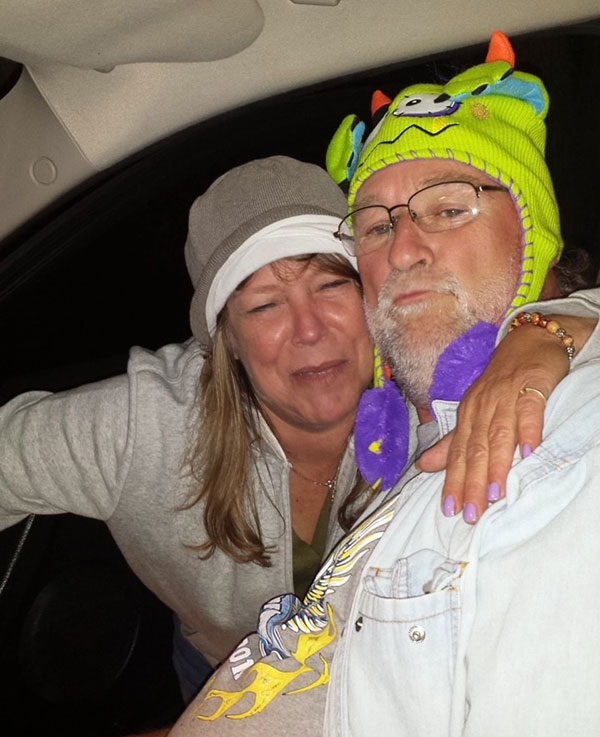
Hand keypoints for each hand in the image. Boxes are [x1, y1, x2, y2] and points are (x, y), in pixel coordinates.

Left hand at [418, 315, 594, 522]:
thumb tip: (424, 467)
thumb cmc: (501, 382)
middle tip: (470, 513)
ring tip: (494, 493)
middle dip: (471, 482)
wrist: (530, 341)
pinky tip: (530, 453)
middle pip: (475, 449)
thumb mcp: (474, 411)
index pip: (458, 453)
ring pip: (499, 434)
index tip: (450, 509)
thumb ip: (453, 442)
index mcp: (468, 415)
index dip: (453, 481)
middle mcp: (483, 407)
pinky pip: (529, 411)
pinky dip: (529, 431)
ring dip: (496, 464)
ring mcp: (506, 396)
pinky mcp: (532, 386)